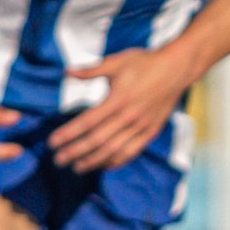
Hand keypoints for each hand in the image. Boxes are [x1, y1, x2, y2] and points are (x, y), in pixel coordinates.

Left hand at [50, 45, 197, 172]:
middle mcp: (129, 116)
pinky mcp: (151, 131)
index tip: (52, 142)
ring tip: (76, 167)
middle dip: (75, 152)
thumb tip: (66, 73)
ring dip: (93, 161)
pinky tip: (103, 165)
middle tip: (58, 160)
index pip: (87, 122)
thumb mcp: (116, 62)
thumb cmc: (144, 63)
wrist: (177, 69)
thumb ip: (90, 70)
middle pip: (97, 140)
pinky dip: (116, 161)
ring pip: (114, 150)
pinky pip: (131, 151)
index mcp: (118, 99)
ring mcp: (141, 126)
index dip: (68, 134)